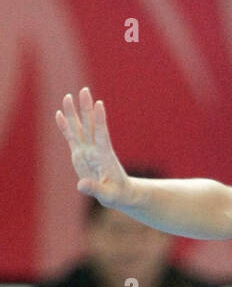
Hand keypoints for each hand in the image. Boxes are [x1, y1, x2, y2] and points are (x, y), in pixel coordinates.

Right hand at [55, 87, 133, 209]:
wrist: (117, 193)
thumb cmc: (116, 194)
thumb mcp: (108, 196)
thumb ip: (95, 189)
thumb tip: (81, 185)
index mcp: (104, 156)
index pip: (102, 134)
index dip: (100, 120)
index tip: (99, 104)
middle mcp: (95, 149)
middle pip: (90, 125)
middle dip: (86, 108)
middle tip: (84, 90)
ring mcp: (87, 150)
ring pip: (79, 128)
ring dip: (73, 113)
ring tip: (68, 97)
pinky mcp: (80, 153)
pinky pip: (71, 137)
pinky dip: (65, 127)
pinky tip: (59, 114)